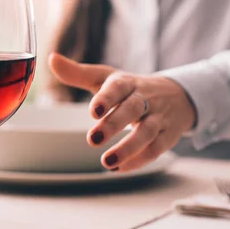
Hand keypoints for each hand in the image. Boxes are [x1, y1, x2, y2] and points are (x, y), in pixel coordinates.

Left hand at [48, 53, 196, 171]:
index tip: (93, 111)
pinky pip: (156, 149)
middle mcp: (145, 99)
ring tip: (107, 163)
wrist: (177, 95)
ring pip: (147, 133)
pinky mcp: (168, 135)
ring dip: (128, 149)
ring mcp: (159, 117)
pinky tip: (119, 169)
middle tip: (92, 140)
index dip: (106, 98)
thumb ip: (78, 73)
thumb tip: (52, 59)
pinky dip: (138, 160)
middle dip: (113, 125)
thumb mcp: (105, 78)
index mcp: (127, 83)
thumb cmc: (130, 88)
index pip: (117, 87)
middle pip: (132, 110)